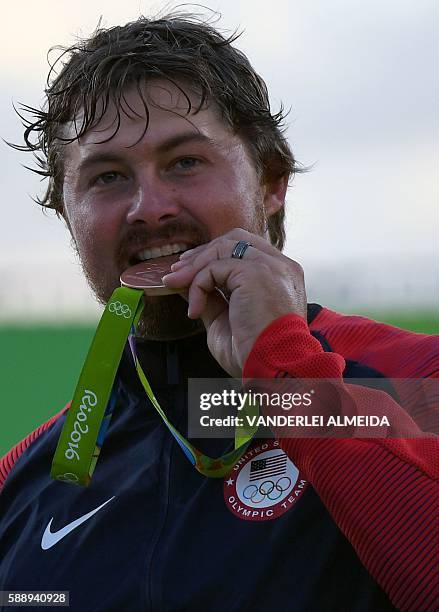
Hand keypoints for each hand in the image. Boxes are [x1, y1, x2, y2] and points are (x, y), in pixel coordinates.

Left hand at [162, 228, 306, 376]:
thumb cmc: (253, 353)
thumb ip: (209, 296)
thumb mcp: (225, 319)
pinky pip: (215, 267)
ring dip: (194, 267)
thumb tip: (183, 281)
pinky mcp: (256, 272)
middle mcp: (280, 266)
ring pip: (223, 248)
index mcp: (281, 276)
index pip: (245, 249)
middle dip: (202, 253)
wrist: (271, 367)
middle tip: (177, 272)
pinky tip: (195, 309)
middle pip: (234, 239)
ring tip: (175, 285)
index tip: (189, 270)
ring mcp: (270, 266)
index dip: (214, 255)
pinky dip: (198, 284)